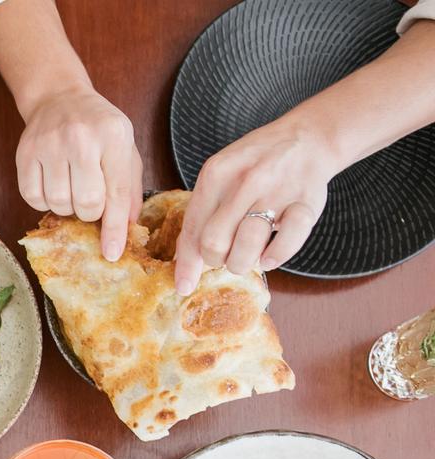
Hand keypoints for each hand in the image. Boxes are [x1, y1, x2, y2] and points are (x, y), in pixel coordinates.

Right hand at [16, 88, 142, 259]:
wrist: (59, 98)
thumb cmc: (98, 128)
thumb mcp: (125, 149)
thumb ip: (128, 188)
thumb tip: (126, 228)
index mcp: (114, 136)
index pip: (116, 193)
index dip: (114, 229)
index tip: (112, 254)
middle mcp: (81, 138)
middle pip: (86, 203)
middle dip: (90, 213)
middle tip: (90, 201)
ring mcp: (49, 144)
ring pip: (59, 204)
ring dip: (67, 207)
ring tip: (71, 189)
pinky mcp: (25, 153)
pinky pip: (33, 198)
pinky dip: (44, 201)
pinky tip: (52, 185)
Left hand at [174, 119, 334, 294]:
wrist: (307, 138)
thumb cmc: (257, 164)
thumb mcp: (221, 175)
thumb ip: (203, 212)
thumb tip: (183, 259)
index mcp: (216, 174)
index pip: (193, 228)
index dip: (186, 264)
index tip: (183, 286)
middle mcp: (245, 181)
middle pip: (214, 242)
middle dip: (215, 261)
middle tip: (224, 258)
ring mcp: (277, 191)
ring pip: (247, 245)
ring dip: (242, 263)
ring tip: (246, 259)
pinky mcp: (306, 203)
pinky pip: (287, 242)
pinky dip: (275, 257)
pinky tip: (269, 257)